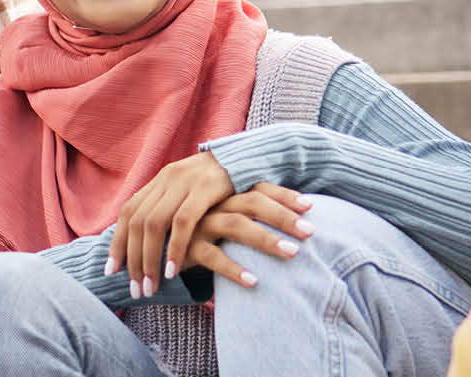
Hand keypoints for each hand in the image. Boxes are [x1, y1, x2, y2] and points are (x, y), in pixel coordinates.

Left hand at [108, 152, 241, 298]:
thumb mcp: (189, 193)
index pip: (128, 213)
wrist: (250, 157)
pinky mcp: (206, 187)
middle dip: (133, 259)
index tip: (111, 272)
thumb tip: (144, 241)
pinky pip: (183, 222)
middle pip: (137, 222)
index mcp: (159, 180)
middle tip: (136, 289)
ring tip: (151, 286)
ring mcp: (185, 181)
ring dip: (149, 259)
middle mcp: (167, 178)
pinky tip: (172, 271)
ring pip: (154, 224)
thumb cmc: (220, 186)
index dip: (117, 242)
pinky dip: (174, 248)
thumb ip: (169, 210)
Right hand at [184, 183, 314, 288]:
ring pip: (235, 225)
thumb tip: (293, 220)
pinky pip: (213, 256)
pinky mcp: (187, 246)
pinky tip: (254, 281)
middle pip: (252, 202)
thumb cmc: (201, 231)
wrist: (159, 242)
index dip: (284, 195)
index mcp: (225, 193)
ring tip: (292, 253)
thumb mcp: (224, 218)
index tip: (311, 206)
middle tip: (310, 232)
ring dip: (265, 239)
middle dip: (283, 216)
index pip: (259, 188)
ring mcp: (199, 223)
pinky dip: (234, 268)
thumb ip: (249, 216)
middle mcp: (214, 203)